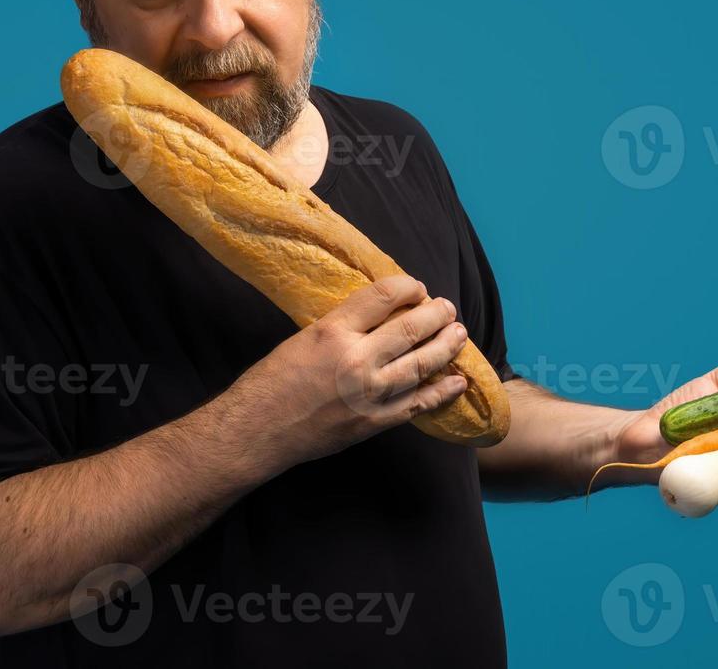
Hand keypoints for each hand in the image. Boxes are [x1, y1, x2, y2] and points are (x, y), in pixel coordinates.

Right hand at [241, 274, 470, 465]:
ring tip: (459, 334)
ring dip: (447, 347)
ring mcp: (369, 393)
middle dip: (437, 314)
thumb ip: (341, 326)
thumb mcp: (303, 337)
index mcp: (333, 330)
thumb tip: (378, 315)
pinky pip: (418, 403)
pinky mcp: (374, 421)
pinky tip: (457, 381)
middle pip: (411, 328)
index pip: (383, 296)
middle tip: (448, 308)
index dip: (408, 287)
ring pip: (422, 363)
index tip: (417, 287)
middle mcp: (356, 359)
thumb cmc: (272, 381)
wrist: (258, 430)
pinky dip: (441, 392)